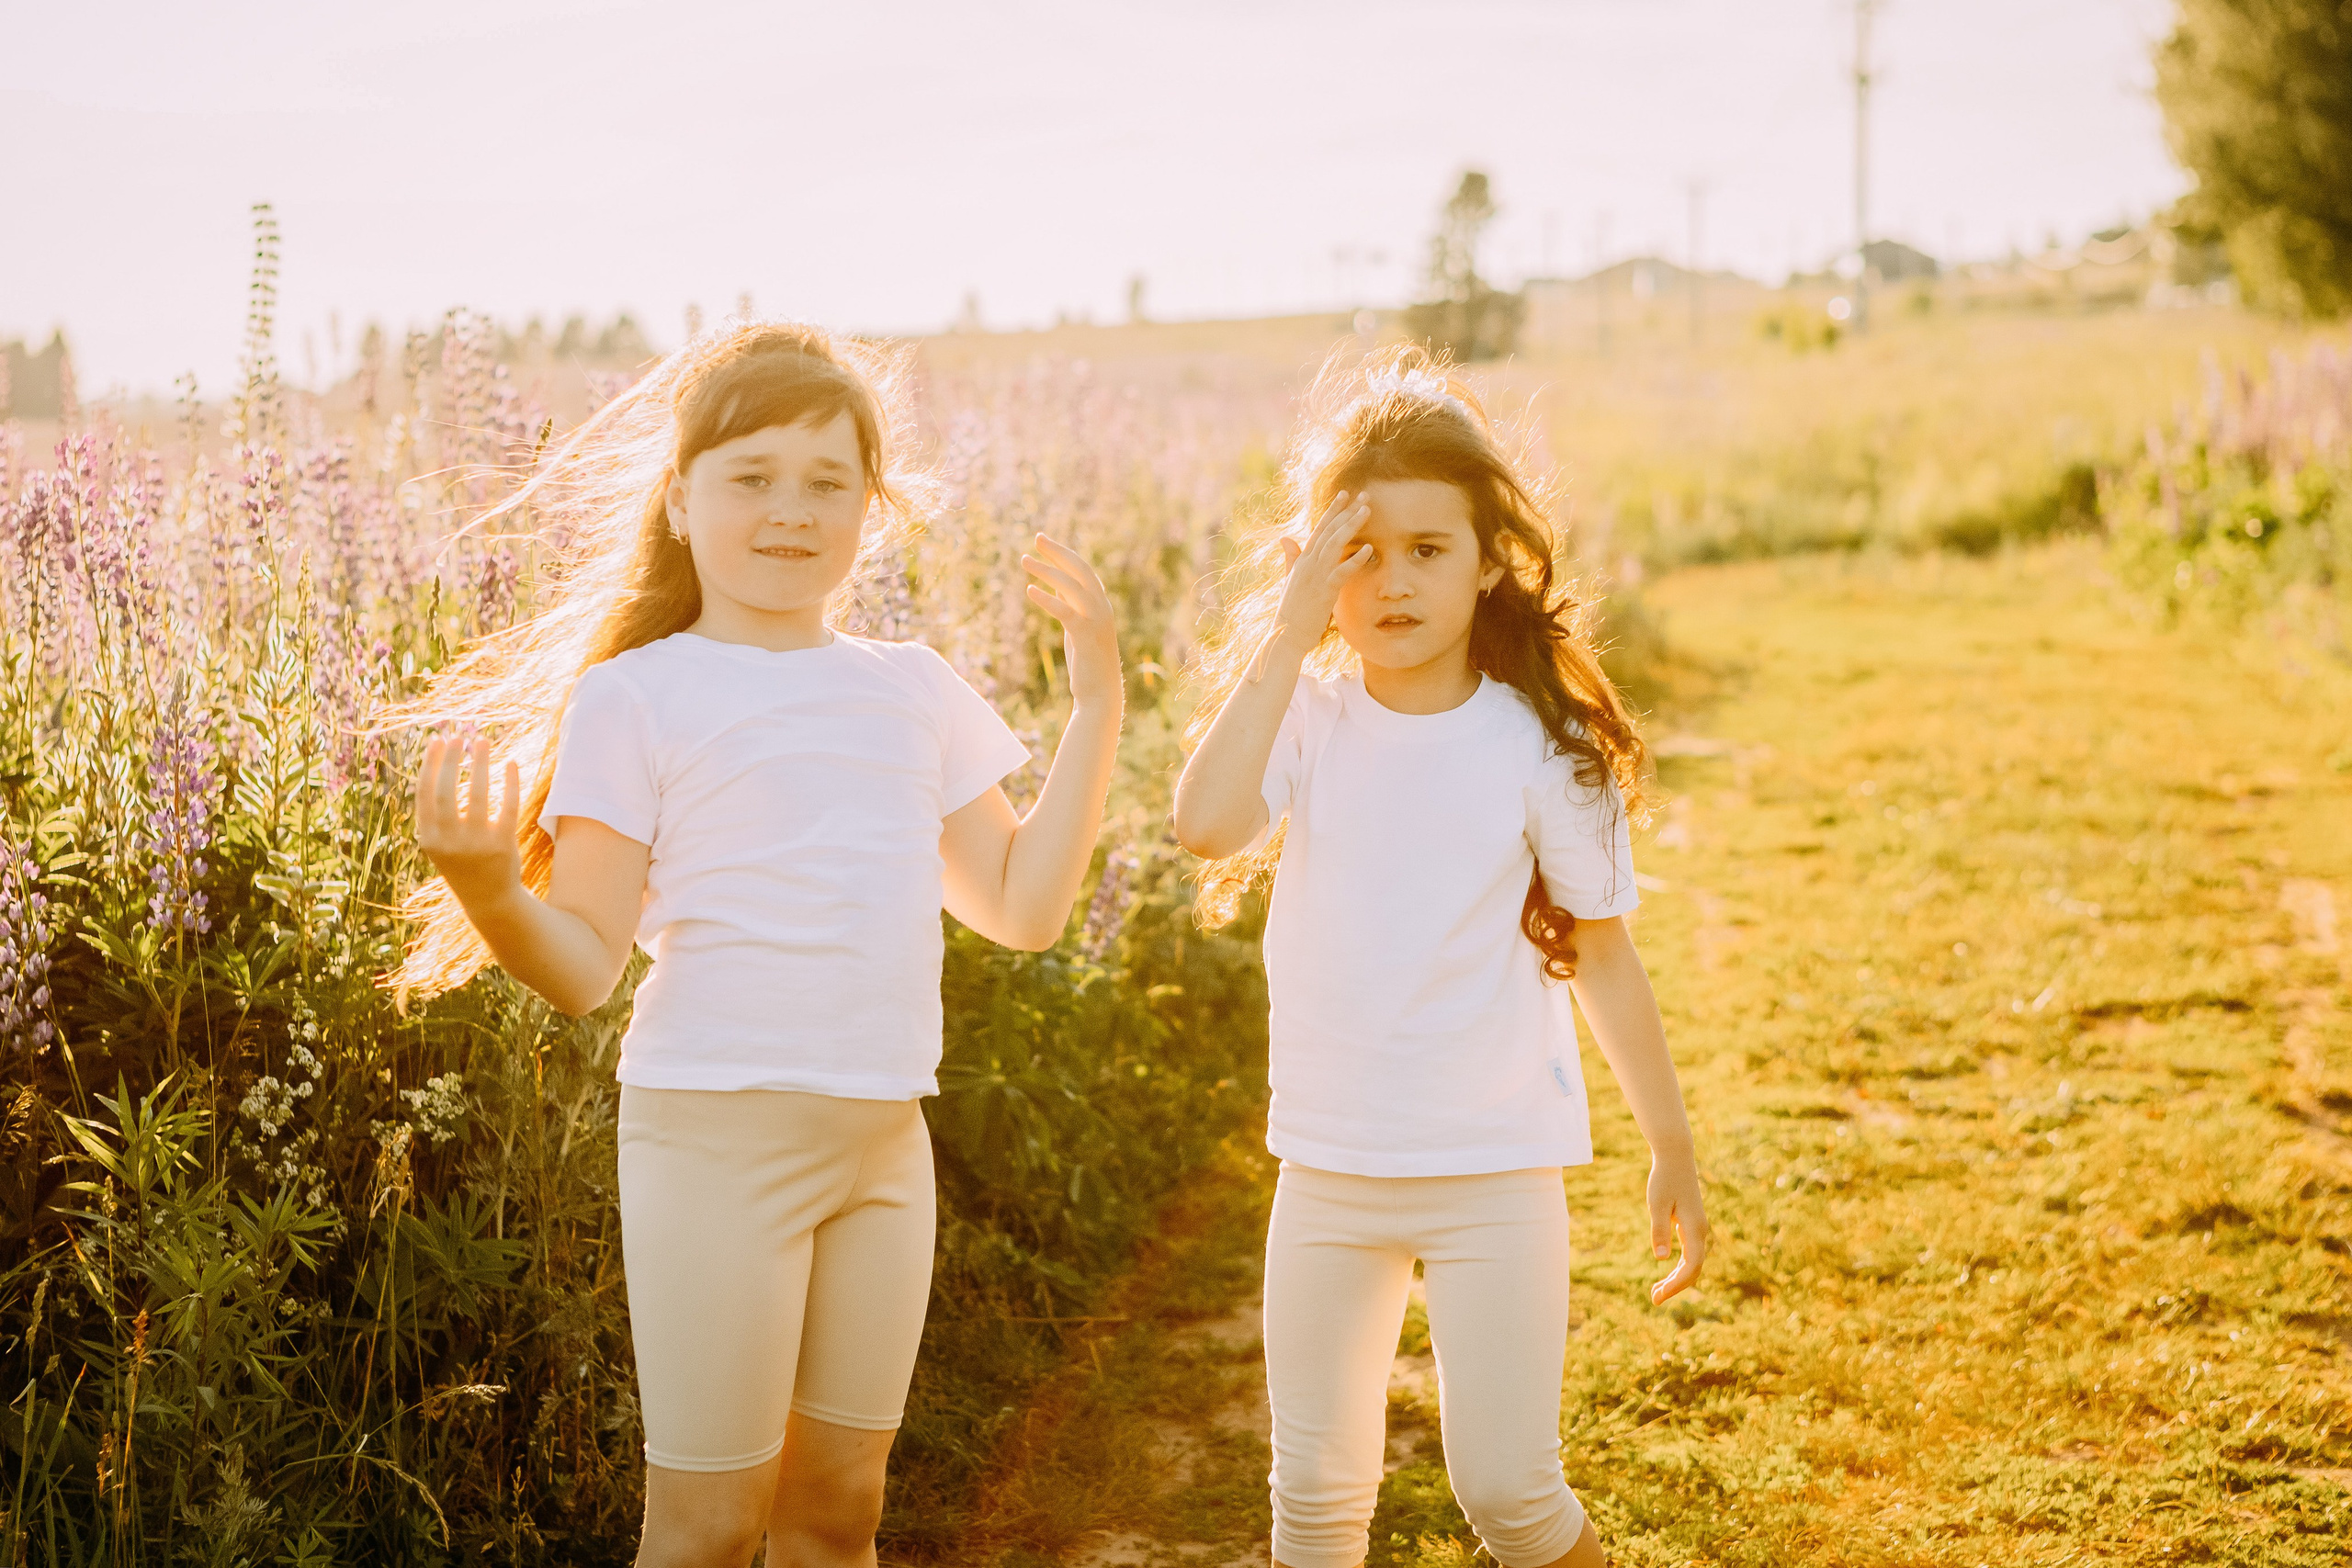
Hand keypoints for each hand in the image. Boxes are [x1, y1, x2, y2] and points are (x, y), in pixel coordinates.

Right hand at [414, 733, 523, 908]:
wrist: (489, 899)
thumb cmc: (462, 863)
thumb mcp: (439, 843)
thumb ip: (435, 814)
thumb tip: (436, 766)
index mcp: (429, 838)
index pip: (425, 794)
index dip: (430, 764)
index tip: (438, 740)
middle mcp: (449, 841)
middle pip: (446, 791)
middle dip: (450, 759)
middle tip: (459, 736)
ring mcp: (476, 843)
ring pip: (477, 794)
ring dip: (479, 763)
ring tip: (482, 742)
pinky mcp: (503, 844)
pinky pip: (507, 806)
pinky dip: (509, 782)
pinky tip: (511, 764)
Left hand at [1021, 534, 1121, 708]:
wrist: (1100, 694)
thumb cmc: (1087, 663)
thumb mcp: (1077, 629)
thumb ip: (1071, 606)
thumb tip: (1055, 587)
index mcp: (1100, 604)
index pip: (1082, 570)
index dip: (1063, 554)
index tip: (1043, 542)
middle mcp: (1102, 608)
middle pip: (1080, 570)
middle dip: (1058, 552)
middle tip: (1036, 537)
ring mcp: (1096, 621)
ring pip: (1071, 586)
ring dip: (1047, 570)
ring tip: (1025, 560)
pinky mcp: (1086, 635)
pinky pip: (1065, 610)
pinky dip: (1047, 598)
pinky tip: (1030, 590)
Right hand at [1271, 490, 1372, 657]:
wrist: (1285, 635)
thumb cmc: (1291, 612)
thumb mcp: (1290, 580)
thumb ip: (1291, 558)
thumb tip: (1285, 538)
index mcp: (1302, 560)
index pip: (1319, 529)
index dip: (1332, 511)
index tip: (1345, 495)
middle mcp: (1308, 563)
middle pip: (1330, 531)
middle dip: (1347, 511)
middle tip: (1364, 495)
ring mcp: (1315, 576)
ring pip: (1335, 543)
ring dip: (1351, 525)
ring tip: (1367, 510)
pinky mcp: (1324, 591)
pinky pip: (1341, 571)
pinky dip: (1355, 559)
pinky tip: (1369, 548)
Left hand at [1646, 1153, 1708, 1304]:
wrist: (1675, 1157)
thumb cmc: (1664, 1179)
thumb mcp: (1657, 1204)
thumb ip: (1659, 1230)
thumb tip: (1660, 1258)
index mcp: (1694, 1228)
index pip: (1691, 1266)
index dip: (1677, 1285)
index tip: (1659, 1295)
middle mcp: (1700, 1231)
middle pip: (1693, 1269)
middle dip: (1675, 1286)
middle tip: (1654, 1299)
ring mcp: (1697, 1228)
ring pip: (1692, 1262)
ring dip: (1676, 1279)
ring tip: (1656, 1292)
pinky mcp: (1691, 1224)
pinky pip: (1689, 1253)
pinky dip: (1678, 1267)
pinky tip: (1666, 1272)